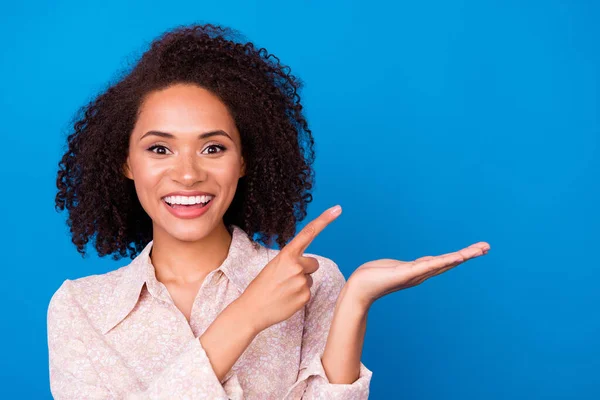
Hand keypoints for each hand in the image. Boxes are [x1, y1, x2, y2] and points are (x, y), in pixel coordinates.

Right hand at [240, 205, 342, 333]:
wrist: (252, 309)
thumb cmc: (262, 286)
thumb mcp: (274, 266)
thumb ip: (292, 261)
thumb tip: (309, 265)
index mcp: (286, 254)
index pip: (309, 233)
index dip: (325, 220)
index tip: (338, 209)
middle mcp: (296, 265)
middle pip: (314, 263)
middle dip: (304, 269)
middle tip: (286, 279)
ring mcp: (302, 282)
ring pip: (310, 279)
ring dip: (300, 284)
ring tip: (283, 290)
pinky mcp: (305, 296)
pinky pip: (308, 292)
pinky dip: (299, 296)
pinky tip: (286, 299)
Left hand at [347, 242, 490, 308]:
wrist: (357, 290)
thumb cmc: (371, 278)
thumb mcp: (392, 267)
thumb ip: (406, 267)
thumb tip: (413, 266)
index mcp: (417, 270)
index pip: (442, 261)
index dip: (459, 256)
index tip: (476, 249)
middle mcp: (420, 274)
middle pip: (448, 262)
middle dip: (468, 254)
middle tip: (487, 247)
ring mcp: (415, 274)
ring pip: (442, 263)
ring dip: (461, 256)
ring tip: (478, 250)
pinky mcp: (406, 274)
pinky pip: (428, 266)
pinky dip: (443, 261)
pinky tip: (455, 258)